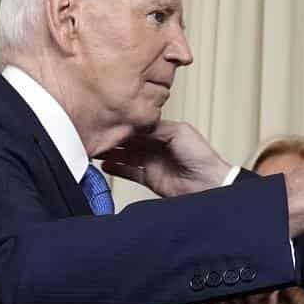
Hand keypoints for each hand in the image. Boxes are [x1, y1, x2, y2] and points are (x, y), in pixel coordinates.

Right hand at [99, 120, 231, 197]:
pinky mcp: (150, 178)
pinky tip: (105, 165)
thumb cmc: (201, 157)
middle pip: (129, 140)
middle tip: (96, 132)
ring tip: (95, 148)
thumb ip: (155, 127)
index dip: (124, 122)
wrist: (208, 185)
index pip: (138, 125)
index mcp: (164, 131)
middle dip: (114, 136)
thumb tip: (134, 123)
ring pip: (126, 155)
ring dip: (111, 152)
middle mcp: (157, 146)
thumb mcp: (178, 133)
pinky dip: (117, 169)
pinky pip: (130, 172)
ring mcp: (152, 162)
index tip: (108, 118)